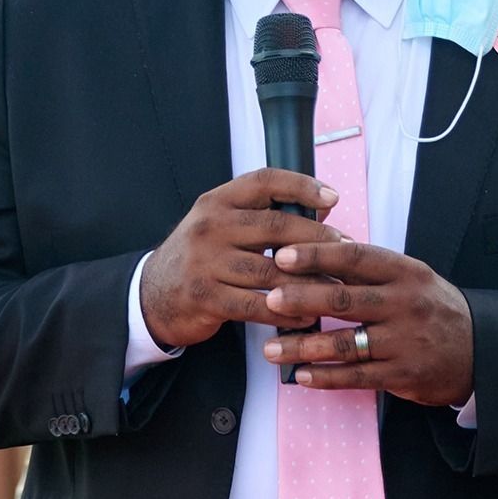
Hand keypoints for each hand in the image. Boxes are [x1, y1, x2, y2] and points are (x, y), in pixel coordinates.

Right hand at [138, 170, 342, 350]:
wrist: (152, 293)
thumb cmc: (202, 257)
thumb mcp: (222, 224)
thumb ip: (263, 213)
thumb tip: (323, 205)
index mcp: (217, 202)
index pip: (264, 181)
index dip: (301, 185)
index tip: (333, 197)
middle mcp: (210, 226)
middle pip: (275, 226)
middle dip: (316, 238)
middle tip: (345, 248)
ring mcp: (206, 262)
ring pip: (270, 271)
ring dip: (308, 282)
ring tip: (335, 287)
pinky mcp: (205, 297)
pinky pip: (255, 306)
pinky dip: (285, 313)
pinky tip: (306, 317)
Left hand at [259, 240, 474, 408]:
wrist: (480, 349)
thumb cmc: (432, 307)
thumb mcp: (412, 277)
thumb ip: (370, 269)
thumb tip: (318, 250)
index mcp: (405, 272)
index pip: (356, 258)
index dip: (318, 255)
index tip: (284, 254)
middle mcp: (405, 304)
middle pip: (345, 300)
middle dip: (302, 300)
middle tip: (268, 299)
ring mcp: (404, 341)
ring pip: (346, 343)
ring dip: (304, 347)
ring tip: (271, 350)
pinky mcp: (404, 374)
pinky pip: (357, 377)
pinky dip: (326, 377)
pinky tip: (301, 377)